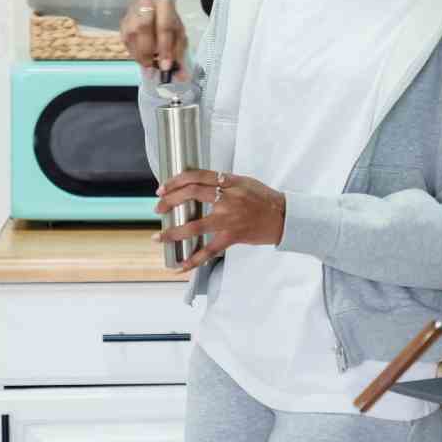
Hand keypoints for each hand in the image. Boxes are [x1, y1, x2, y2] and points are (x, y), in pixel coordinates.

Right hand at [120, 0, 188, 79]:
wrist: (157, 13)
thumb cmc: (170, 25)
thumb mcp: (179, 38)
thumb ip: (179, 56)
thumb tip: (181, 76)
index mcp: (165, 5)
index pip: (164, 26)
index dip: (165, 48)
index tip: (166, 66)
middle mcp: (146, 4)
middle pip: (142, 27)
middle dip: (148, 51)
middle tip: (152, 67)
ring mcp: (131, 12)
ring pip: (131, 34)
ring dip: (139, 54)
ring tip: (148, 65)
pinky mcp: (123, 22)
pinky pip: (125, 39)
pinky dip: (133, 53)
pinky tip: (141, 59)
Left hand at [154, 170, 286, 270]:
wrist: (283, 217)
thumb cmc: (265, 198)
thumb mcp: (244, 182)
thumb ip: (223, 182)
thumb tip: (199, 184)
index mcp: (230, 182)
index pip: (196, 176)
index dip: (176, 181)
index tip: (163, 188)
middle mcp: (227, 198)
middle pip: (191, 195)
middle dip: (169, 201)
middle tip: (158, 207)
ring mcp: (229, 218)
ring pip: (194, 226)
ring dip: (173, 232)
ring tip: (159, 236)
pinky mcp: (232, 236)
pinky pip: (209, 250)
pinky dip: (193, 260)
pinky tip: (181, 265)